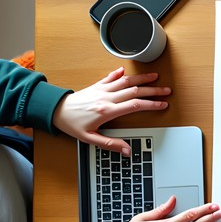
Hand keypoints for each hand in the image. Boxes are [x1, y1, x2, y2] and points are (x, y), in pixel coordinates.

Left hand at [52, 68, 170, 154]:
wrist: (54, 110)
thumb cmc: (71, 125)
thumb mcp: (90, 139)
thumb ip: (111, 144)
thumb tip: (127, 151)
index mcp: (107, 111)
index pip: (135, 105)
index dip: (152, 105)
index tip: (163, 104)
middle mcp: (107, 98)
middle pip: (135, 91)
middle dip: (153, 90)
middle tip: (166, 90)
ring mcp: (102, 90)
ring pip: (126, 81)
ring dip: (141, 78)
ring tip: (154, 76)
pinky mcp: (96, 86)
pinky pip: (110, 77)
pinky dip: (119, 73)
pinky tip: (125, 70)